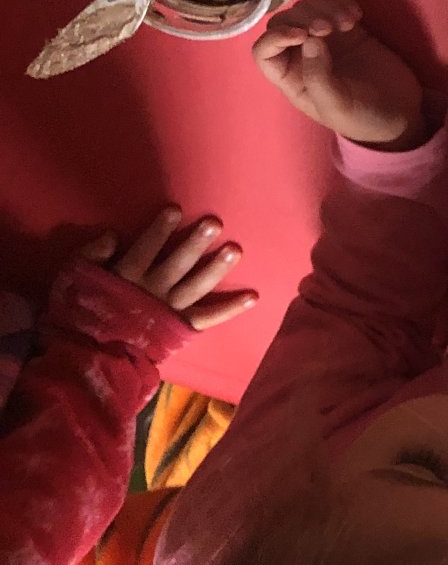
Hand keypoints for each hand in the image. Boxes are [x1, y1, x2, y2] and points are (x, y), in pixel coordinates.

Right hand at [79, 206, 256, 330]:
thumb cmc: (84, 309)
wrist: (91, 354)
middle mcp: (151, 292)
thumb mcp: (76, 279)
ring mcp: (169, 310)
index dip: (159, 231)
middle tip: (214, 223)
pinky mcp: (181, 327)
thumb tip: (111, 234)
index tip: (175, 210)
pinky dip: (231, 308)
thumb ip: (92, 255)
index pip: (144, 249)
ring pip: (196, 287)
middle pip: (176, 265)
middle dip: (194, 244)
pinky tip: (253, 296)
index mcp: (126, 278)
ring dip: (216, 269)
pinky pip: (208, 317)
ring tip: (235, 250)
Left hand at [252, 0, 429, 148]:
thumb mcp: (336, 106)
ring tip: (349, 23)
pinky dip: (342, 2)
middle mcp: (302, 55)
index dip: (276, 37)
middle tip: (329, 28)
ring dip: (325, 9)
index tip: (303, 35)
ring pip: (308, 9)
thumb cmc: (361, 118)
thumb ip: (318, 76)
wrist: (400, 113)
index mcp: (291, 77)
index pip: (265, 51)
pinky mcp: (349, 29)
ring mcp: (326, 39)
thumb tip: (308, 40)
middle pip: (285, 22)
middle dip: (304, 18)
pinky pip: (335, 4)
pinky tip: (357, 16)